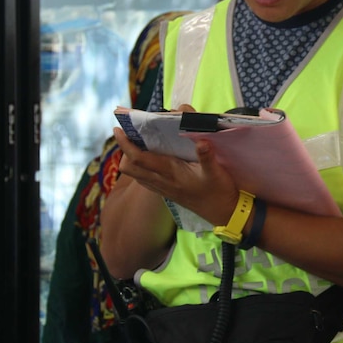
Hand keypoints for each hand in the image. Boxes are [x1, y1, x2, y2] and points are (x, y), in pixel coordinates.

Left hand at [113, 125, 240, 226]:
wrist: (223, 214)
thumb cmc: (220, 191)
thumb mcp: (217, 172)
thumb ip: (207, 156)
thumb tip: (200, 139)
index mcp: (171, 172)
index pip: (139, 158)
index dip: (126, 144)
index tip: (118, 129)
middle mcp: (162, 181)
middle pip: (130, 167)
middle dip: (125, 150)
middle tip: (131, 134)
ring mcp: (163, 188)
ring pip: (136, 174)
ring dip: (132, 159)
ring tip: (139, 143)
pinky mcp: (167, 192)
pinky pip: (145, 180)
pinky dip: (141, 168)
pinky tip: (151, 159)